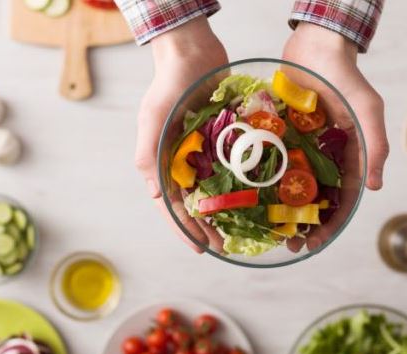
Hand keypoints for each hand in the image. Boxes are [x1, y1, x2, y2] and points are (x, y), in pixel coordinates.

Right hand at [135, 17, 228, 252]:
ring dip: (226, 211)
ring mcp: (204, 152)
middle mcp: (182, 162)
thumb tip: (157, 196)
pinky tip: (257, 197)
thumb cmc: (168, 84)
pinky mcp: (223, 140)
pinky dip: (242, 183)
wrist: (193, 51)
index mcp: (161, 162)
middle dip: (207, 227)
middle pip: (194, 203)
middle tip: (224, 247)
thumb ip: (149, 155)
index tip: (200, 248)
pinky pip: (233, 167)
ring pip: (215, 190)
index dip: (184, 229)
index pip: (171, 205)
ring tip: (240, 231)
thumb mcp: (153, 118)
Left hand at [282, 22, 389, 250]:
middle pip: (313, 202)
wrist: (316, 45)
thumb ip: (374, 145)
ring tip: (266, 229)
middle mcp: (323, 158)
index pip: (342, 201)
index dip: (330, 225)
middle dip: (302, 226)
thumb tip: (374, 187)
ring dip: (279, 210)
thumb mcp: (367, 110)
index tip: (315, 243)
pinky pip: (269, 161)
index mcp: (348, 157)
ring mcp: (299, 148)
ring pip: (289, 187)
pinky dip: (260, 180)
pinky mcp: (279, 135)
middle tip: (288, 245)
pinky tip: (246, 196)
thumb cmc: (346, 77)